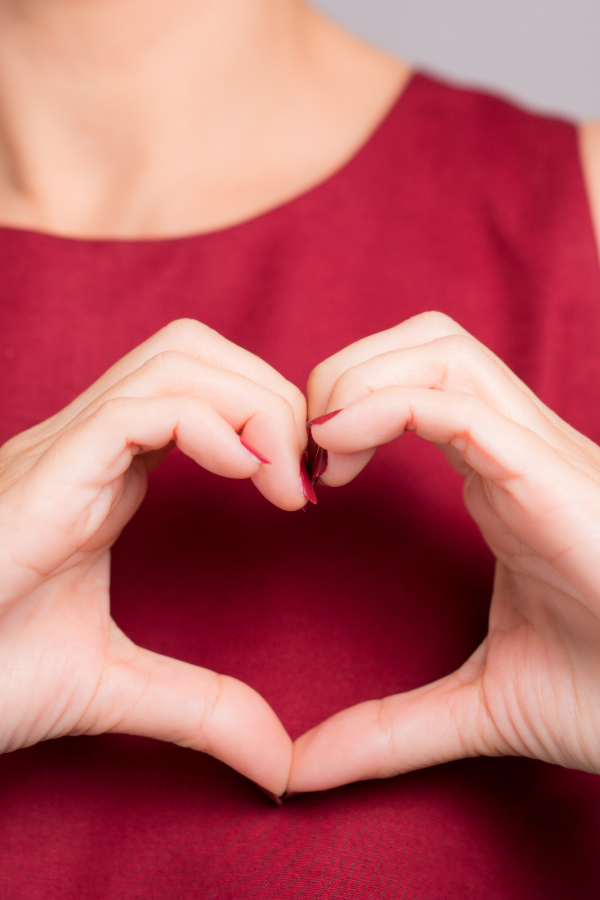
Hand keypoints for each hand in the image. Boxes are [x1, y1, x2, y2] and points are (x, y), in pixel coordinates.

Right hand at [0, 319, 307, 794]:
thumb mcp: (114, 686)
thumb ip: (201, 708)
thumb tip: (279, 762)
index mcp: (104, 476)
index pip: (197, 390)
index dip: (266, 418)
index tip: (306, 490)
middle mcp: (86, 447)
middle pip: (194, 350)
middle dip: (271, 393)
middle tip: (305, 476)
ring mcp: (64, 451)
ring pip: (176, 359)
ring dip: (254, 404)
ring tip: (283, 484)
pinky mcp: (47, 473)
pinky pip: (141, 407)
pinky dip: (213, 425)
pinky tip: (247, 479)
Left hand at [289, 311, 599, 792]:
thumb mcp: (476, 705)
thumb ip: (385, 729)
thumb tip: (298, 769)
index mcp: (503, 479)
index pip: (419, 383)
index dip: (349, 404)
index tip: (310, 479)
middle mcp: (519, 451)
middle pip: (424, 340)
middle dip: (347, 371)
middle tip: (311, 452)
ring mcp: (539, 456)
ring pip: (441, 350)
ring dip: (361, 379)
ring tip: (326, 451)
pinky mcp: (551, 477)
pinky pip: (459, 404)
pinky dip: (386, 407)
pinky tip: (340, 451)